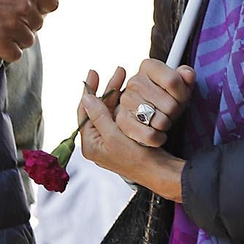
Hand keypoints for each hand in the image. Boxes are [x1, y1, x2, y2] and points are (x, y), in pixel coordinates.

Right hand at [0, 0, 59, 60]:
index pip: (52, 4)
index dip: (41, 4)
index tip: (27, 4)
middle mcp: (25, 6)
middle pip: (39, 22)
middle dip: (27, 19)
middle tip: (9, 14)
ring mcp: (11, 24)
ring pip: (28, 39)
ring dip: (18, 35)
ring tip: (3, 27)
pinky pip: (15, 54)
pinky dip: (9, 50)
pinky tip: (0, 42)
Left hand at [78, 67, 183, 200]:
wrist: (158, 172)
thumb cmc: (137, 159)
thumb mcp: (114, 136)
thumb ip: (99, 117)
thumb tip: (87, 98)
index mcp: (90, 143)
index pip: (84, 111)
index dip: (89, 91)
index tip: (94, 73)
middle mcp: (99, 141)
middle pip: (99, 108)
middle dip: (108, 89)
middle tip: (119, 72)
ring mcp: (112, 139)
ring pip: (111, 110)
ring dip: (118, 94)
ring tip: (126, 79)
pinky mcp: (124, 138)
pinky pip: (121, 116)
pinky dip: (125, 104)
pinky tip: (132, 93)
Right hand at [115, 58, 196, 147]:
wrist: (147, 112)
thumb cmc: (167, 96)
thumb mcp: (181, 84)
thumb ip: (187, 76)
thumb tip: (188, 74)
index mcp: (149, 66)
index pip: (173, 81)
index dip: (183, 94)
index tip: (181, 97)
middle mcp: (134, 82)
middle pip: (170, 105)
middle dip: (175, 111)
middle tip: (171, 110)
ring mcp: (126, 101)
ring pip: (161, 121)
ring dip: (167, 124)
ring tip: (163, 118)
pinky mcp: (122, 121)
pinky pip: (150, 135)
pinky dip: (158, 138)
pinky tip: (158, 131)